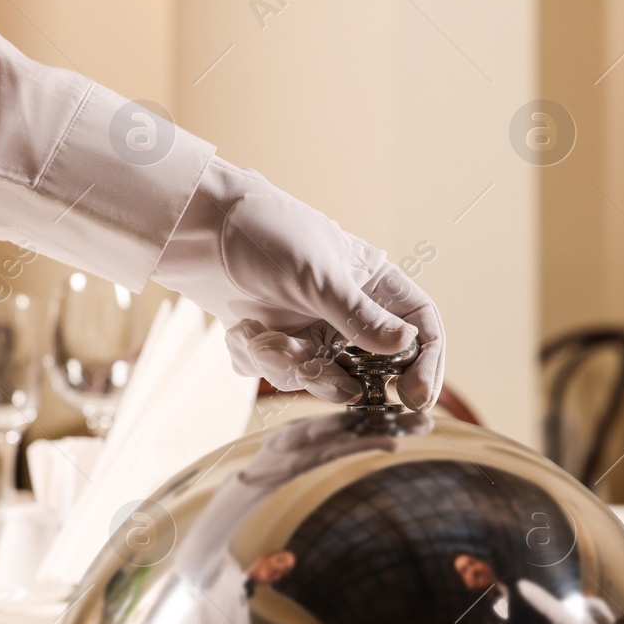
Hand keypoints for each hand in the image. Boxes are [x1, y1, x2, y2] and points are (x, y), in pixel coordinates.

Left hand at [153, 158, 444, 409]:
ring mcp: (315, 331)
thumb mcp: (318, 277)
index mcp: (377, 285)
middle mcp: (351, 312)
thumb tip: (407, 345)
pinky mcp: (278, 344)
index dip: (427, 364)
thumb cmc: (265, 233)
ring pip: (324, 379)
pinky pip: (282, 377)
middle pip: (375, 368)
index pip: (422, 329)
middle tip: (319, 376)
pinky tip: (241, 328)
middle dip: (342, 377)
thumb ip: (361, 317)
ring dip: (290, 367)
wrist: (196, 228)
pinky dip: (259, 359)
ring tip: (263, 337)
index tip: (416, 396)